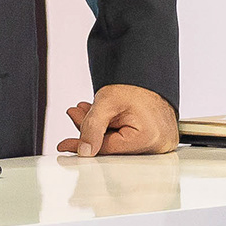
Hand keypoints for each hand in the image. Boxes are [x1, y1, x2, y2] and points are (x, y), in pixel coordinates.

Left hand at [61, 83, 180, 156]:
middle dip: (90, 133)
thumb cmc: (135, 84)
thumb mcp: (107, 102)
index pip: (107, 149)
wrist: (150, 73)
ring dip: (100, 130)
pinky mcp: (158, 140)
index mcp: (149, 138)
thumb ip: (92, 128)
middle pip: (113, 148)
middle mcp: (159, 145)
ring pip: (120, 144)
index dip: (83, 145)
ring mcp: (161, 143)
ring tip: (87, 111)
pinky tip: (103, 118)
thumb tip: (83, 151)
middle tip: (75, 116)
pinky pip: (129, 140)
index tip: (65, 145)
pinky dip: (113, 130)